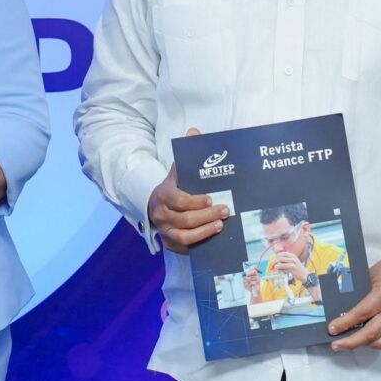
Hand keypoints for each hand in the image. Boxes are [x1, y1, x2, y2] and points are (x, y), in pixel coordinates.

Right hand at [147, 132, 226, 254]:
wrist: (156, 205)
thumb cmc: (174, 187)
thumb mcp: (178, 170)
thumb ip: (187, 153)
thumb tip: (194, 132)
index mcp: (163, 195)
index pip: (179, 200)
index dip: (195, 202)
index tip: (211, 198)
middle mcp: (161, 215)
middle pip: (185, 219)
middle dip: (206, 216)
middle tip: (225, 210)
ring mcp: (164, 231)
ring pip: (184, 237)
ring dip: (204, 232)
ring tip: (220, 226)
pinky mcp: (170, 244)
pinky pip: (184, 248)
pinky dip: (199, 244)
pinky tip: (213, 239)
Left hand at [265, 250, 310, 281]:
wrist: (304, 275)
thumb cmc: (297, 269)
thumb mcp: (292, 262)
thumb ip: (284, 261)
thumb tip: (275, 262)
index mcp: (292, 255)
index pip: (281, 253)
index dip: (275, 257)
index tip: (272, 260)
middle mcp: (293, 258)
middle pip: (280, 258)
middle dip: (274, 262)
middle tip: (271, 265)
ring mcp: (293, 263)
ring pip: (281, 263)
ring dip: (276, 266)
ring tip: (274, 268)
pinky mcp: (293, 269)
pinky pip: (283, 269)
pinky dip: (280, 270)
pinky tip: (279, 271)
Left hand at [328, 250, 380, 351]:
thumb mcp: (370, 275)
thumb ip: (356, 291)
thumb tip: (338, 305)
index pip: (363, 312)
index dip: (346, 323)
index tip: (332, 329)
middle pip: (373, 332)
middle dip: (352, 342)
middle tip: (336, 345)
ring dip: (364, 345)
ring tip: (349, 344)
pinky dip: (376, 342)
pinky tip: (365, 340)